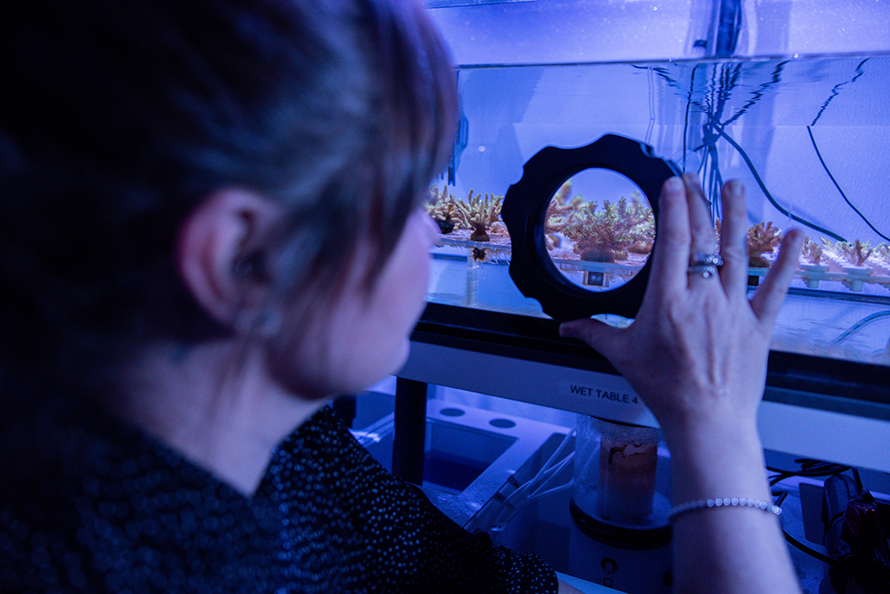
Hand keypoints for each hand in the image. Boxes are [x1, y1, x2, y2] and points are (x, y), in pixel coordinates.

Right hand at [559, 174, 801, 440]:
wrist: (706, 421)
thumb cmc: (665, 389)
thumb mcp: (622, 356)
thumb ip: (593, 333)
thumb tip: (566, 327)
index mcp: (668, 301)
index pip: (672, 242)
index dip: (674, 207)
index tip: (673, 181)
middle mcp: (703, 297)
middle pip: (703, 238)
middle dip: (698, 203)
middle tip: (694, 178)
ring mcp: (734, 308)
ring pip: (737, 251)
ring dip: (736, 214)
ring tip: (734, 186)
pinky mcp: (758, 324)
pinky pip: (775, 287)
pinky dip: (785, 260)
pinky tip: (792, 235)